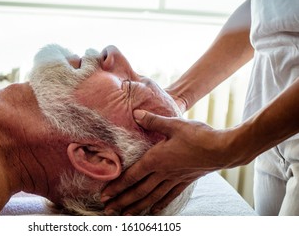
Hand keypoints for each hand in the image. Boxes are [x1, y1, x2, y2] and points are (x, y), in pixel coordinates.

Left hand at [101, 109, 228, 214]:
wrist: (223, 149)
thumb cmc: (198, 135)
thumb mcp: (174, 124)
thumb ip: (153, 121)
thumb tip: (136, 113)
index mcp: (157, 159)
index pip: (132, 176)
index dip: (117, 186)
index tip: (105, 195)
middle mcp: (163, 172)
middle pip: (139, 191)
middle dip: (122, 201)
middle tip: (108, 210)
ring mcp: (174, 179)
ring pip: (152, 197)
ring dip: (137, 207)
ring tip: (125, 216)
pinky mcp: (185, 181)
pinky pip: (169, 196)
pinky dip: (160, 204)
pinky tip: (153, 211)